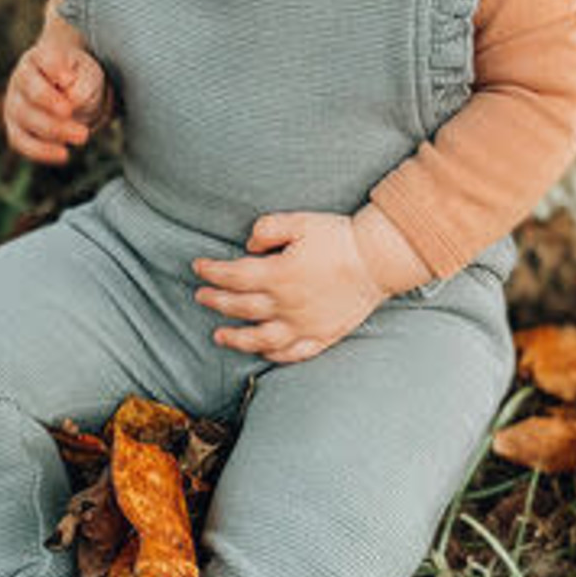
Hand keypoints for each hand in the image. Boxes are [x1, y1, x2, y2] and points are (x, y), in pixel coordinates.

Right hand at [3, 25, 113, 163]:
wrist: (68, 88)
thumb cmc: (78, 76)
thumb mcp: (88, 73)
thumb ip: (82, 83)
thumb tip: (72, 100)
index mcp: (40, 56)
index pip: (43, 57)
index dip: (54, 67)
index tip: (70, 78)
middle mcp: (21, 77)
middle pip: (32, 91)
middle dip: (56, 107)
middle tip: (81, 115)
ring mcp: (14, 102)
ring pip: (25, 118)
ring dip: (54, 130)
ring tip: (83, 135)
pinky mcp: (14, 126)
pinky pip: (20, 140)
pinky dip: (40, 150)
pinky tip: (63, 154)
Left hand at [192, 211, 390, 362]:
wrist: (378, 259)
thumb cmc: (338, 237)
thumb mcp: (300, 221)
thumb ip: (268, 229)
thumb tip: (248, 245)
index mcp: (278, 274)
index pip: (234, 276)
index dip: (212, 272)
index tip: (198, 268)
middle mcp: (287, 304)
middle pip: (241, 307)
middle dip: (216, 301)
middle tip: (201, 297)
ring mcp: (304, 324)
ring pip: (261, 338)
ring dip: (236, 338)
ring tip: (219, 336)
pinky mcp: (322, 335)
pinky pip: (294, 352)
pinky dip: (275, 355)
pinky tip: (264, 351)